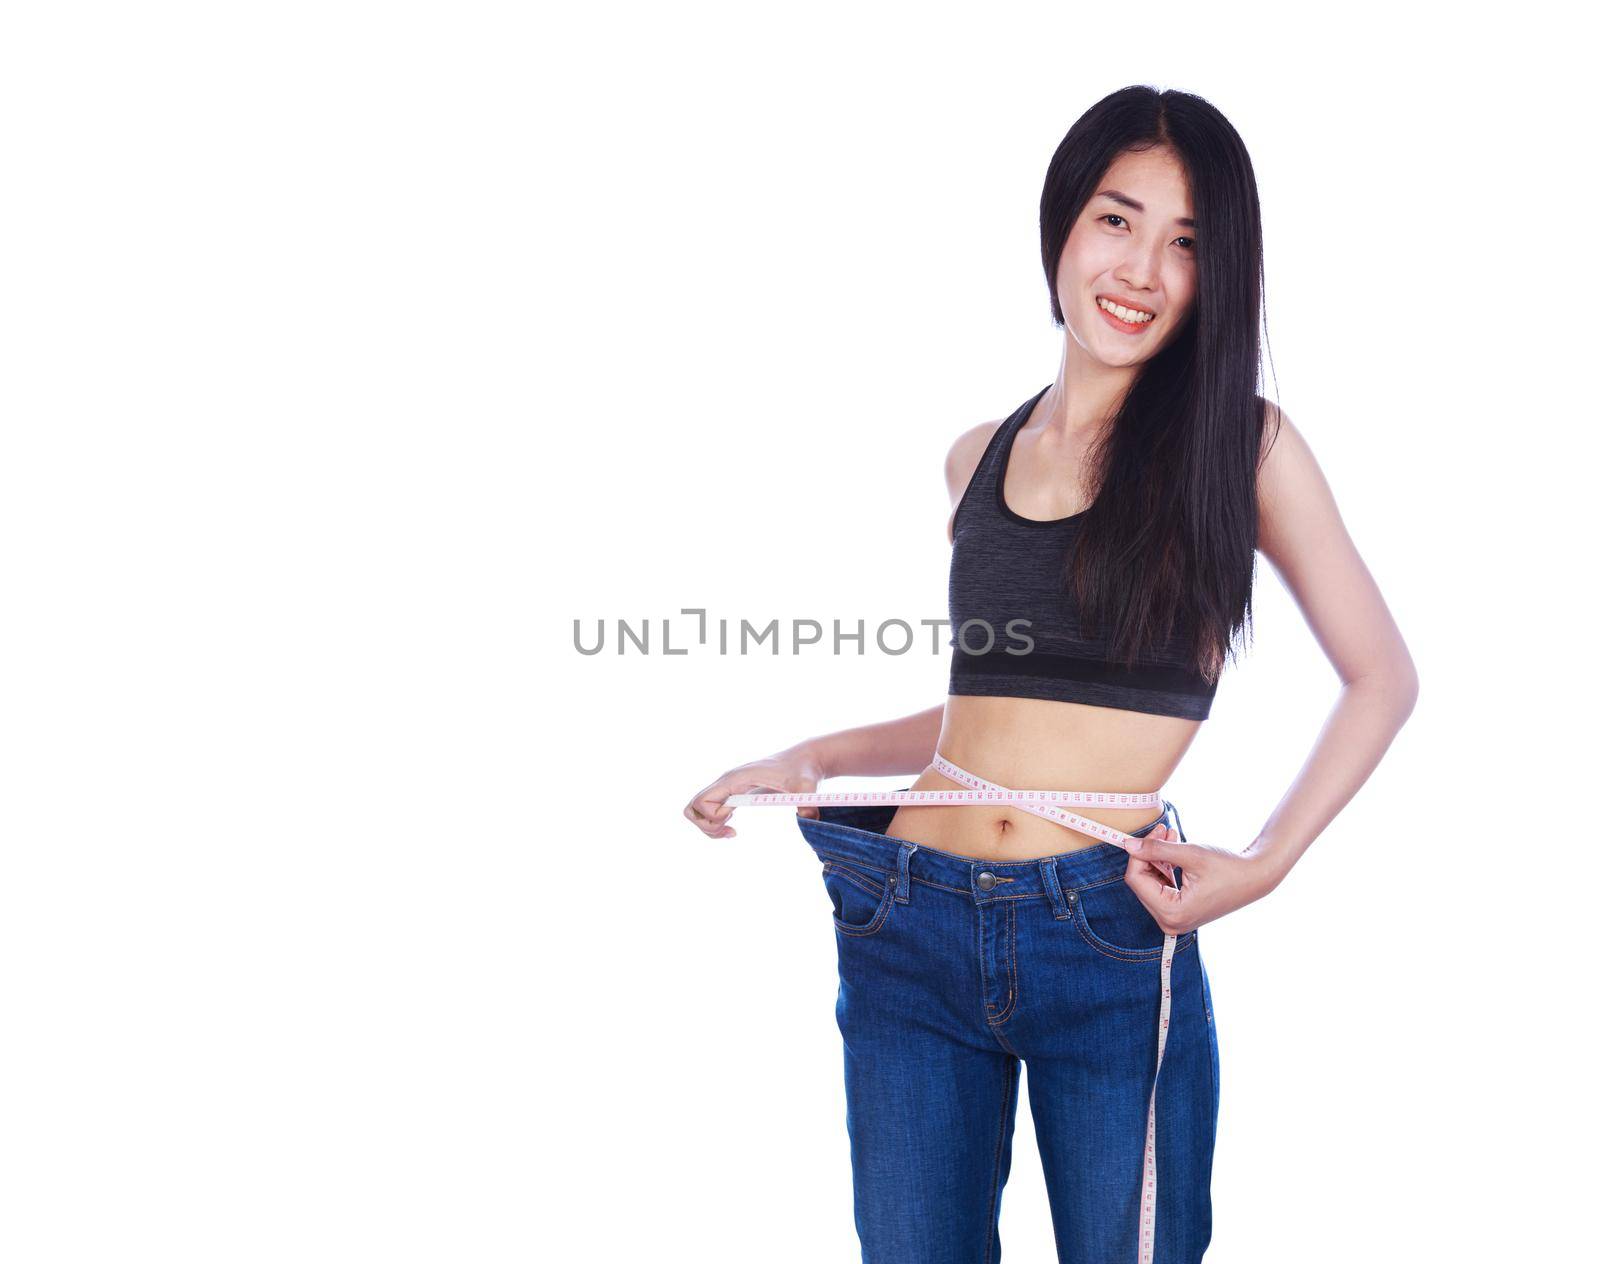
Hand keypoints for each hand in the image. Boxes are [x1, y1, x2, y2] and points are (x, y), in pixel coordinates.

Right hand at [682, 744, 827, 838]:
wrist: (803, 760)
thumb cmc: (802, 771)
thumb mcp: (806, 785)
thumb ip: (806, 800)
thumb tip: (808, 818)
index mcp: (736, 779)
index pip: (703, 801)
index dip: (713, 818)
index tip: (734, 819)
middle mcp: (726, 781)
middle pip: (693, 806)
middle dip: (706, 826)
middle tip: (730, 832)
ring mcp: (727, 786)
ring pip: (697, 808)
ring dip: (707, 826)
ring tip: (730, 832)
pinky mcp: (731, 791)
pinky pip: (708, 809)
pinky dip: (713, 823)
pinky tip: (733, 827)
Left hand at [1122, 824, 1279, 934]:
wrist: (1255, 878)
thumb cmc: (1227, 868)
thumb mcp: (1189, 854)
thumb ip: (1156, 850)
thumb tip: (1128, 845)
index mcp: (1172, 913)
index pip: (1136, 879)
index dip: (1139, 853)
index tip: (1153, 832)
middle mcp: (1170, 922)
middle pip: (1141, 883)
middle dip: (1148, 854)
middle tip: (1163, 830)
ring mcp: (1175, 919)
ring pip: (1150, 883)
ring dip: (1157, 858)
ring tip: (1171, 837)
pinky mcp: (1180, 912)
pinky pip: (1161, 887)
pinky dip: (1164, 868)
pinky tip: (1174, 851)